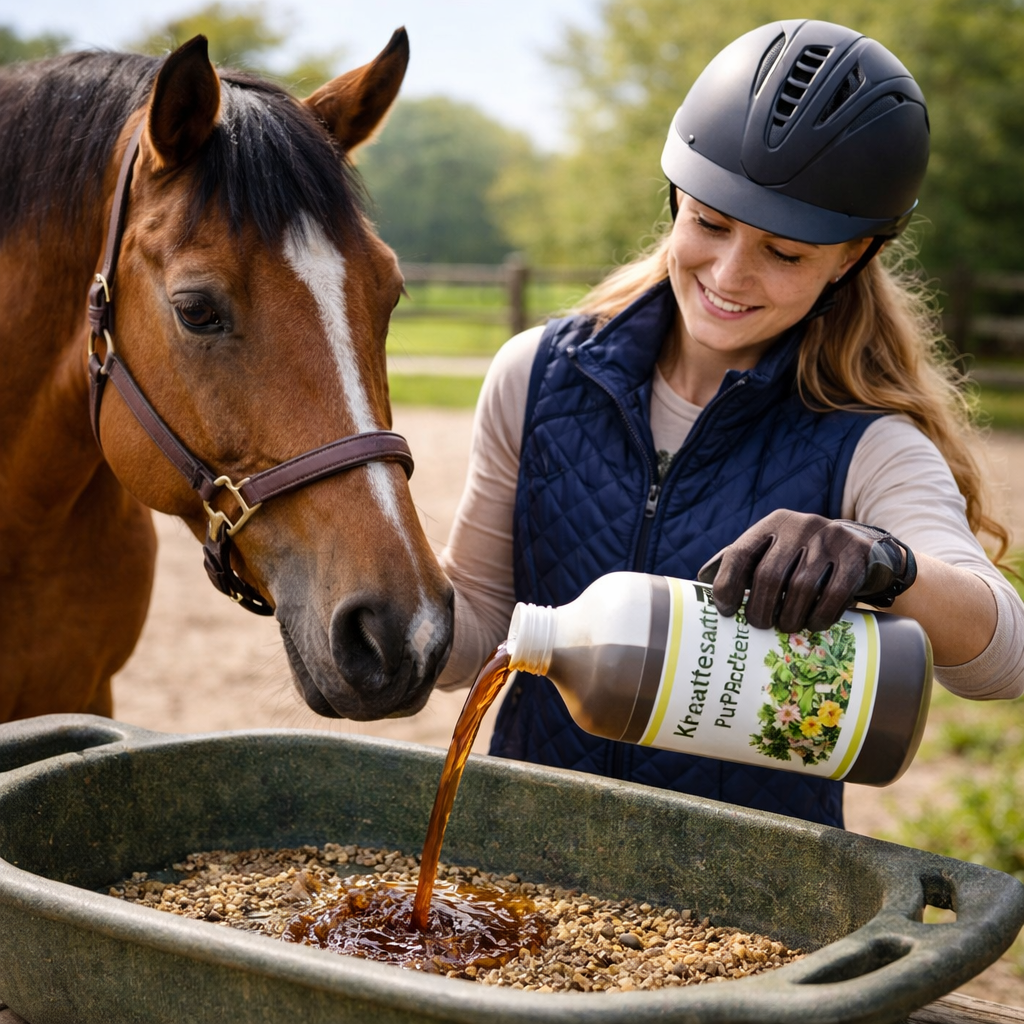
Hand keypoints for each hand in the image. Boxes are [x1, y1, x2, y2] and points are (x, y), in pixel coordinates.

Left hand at [697, 510, 916, 632]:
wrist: (862, 548)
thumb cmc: (804, 556)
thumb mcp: (772, 549)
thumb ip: (740, 562)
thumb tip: (699, 585)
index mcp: (772, 523)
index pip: (739, 553)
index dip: (726, 585)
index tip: (724, 611)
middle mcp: (799, 525)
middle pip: (768, 575)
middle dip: (759, 608)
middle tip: (759, 626)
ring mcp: (830, 538)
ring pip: (800, 588)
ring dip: (789, 617)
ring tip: (785, 628)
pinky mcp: (856, 555)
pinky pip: (833, 595)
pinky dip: (820, 617)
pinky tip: (813, 625)